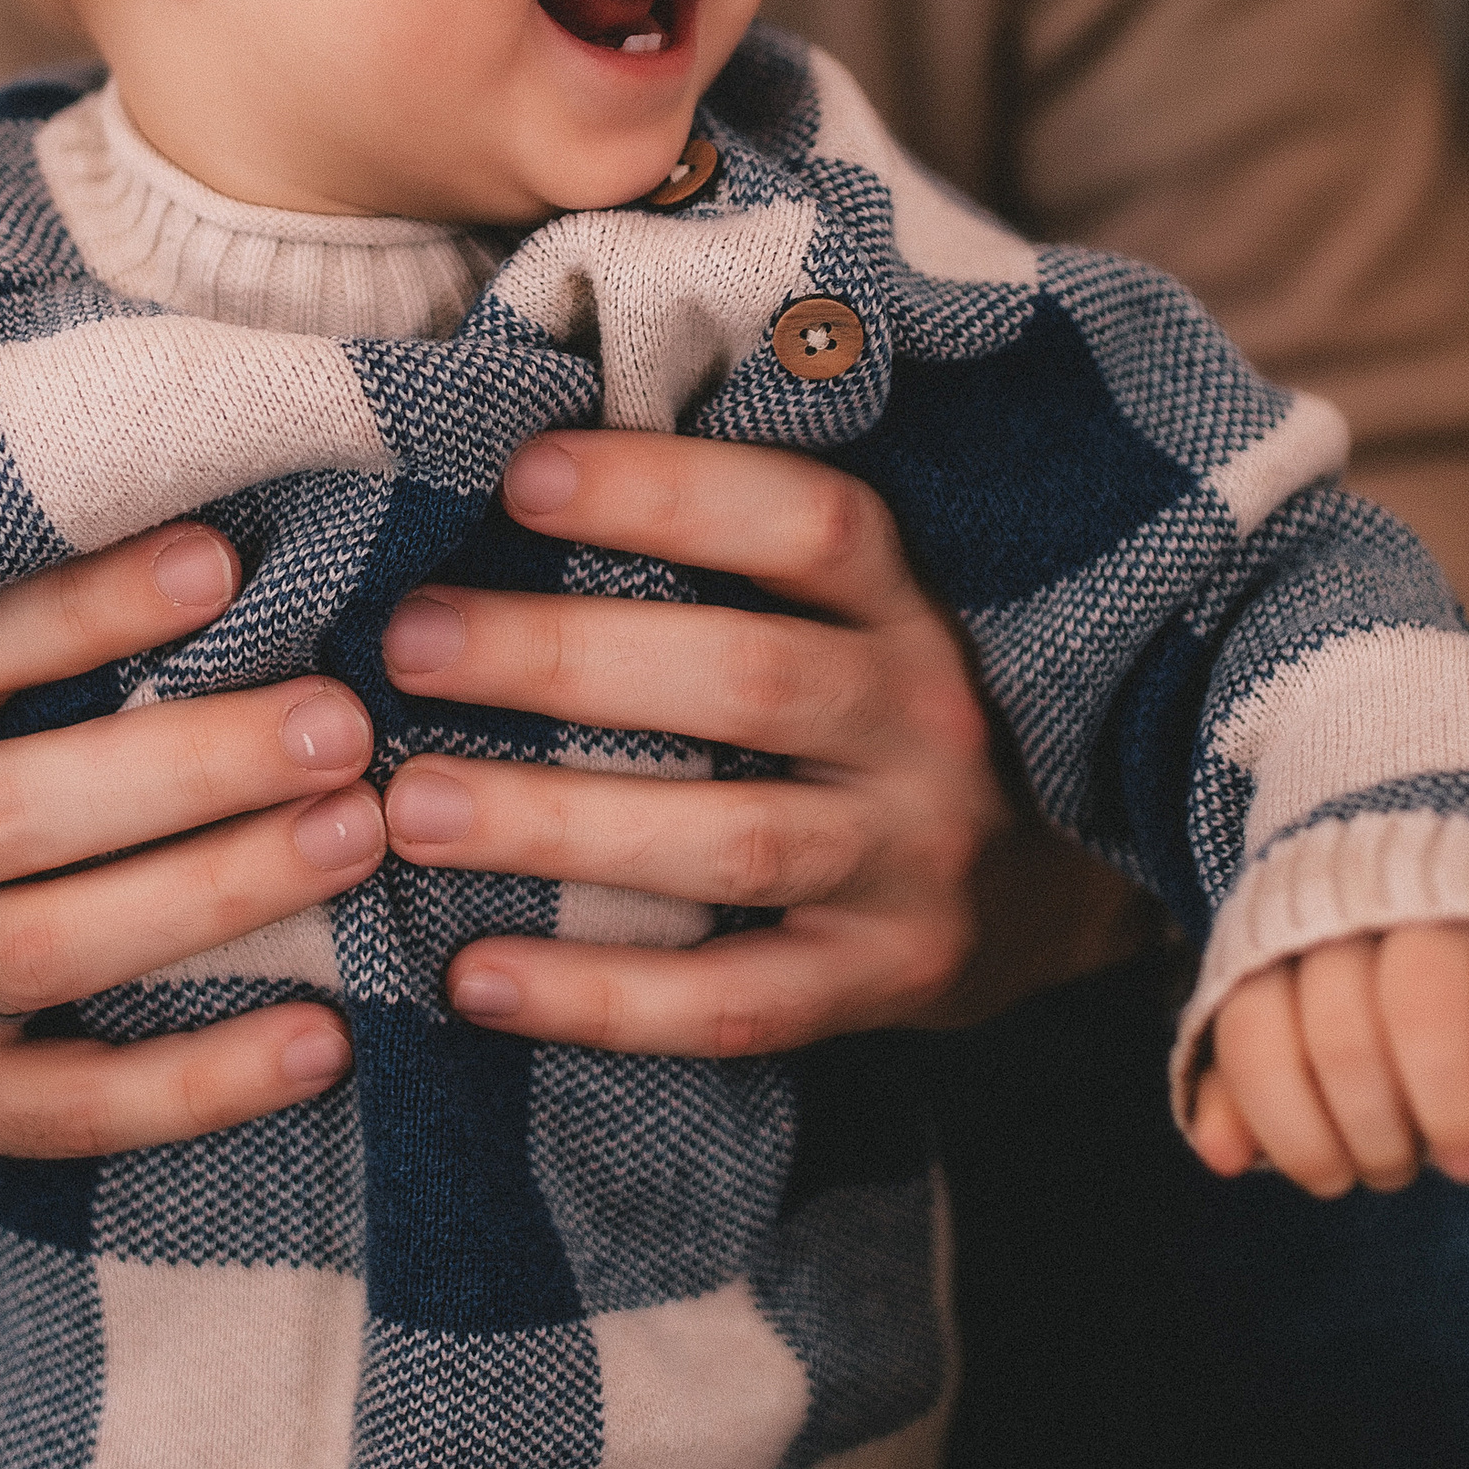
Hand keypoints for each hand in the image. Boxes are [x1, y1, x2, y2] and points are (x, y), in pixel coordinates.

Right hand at [0, 519, 383, 1168]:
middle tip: (338, 726)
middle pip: (15, 808)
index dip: (82, 608)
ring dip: (213, 890)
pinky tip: (326, 1039)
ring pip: (52, 944)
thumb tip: (240, 567)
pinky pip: (79, 1105)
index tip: (220, 563)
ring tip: (352, 838)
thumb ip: (35, 680)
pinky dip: (207, 1079)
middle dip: (190, 763)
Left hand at [377, 432, 1006, 1053]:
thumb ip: (740, 550)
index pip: (811, 525)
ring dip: (559, 826)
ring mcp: (913, 867)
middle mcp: (928, 726)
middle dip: (562, 658)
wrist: (1061, 886)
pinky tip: (476, 979)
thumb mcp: (863, 610)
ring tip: (408, 809)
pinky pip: (732, 1005)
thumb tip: (520, 463)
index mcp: (915, 606)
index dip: (670, 492)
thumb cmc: (888, 706)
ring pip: (731, 845)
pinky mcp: (882, 985)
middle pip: (746, 680)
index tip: (521, 474)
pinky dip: (601, 998)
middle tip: (407, 644)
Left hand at [1188, 920, 1468, 1195]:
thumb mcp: (1293, 1030)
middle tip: (1397, 1172)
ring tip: (1466, 1164)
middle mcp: (1354, 913)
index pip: (1256, 1035)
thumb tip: (1219, 1156)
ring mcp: (1446, 907)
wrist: (1454, 890)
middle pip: (1341, 1034)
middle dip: (1369, 1131)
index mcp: (1277, 939)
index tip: (1331, 1180)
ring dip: (1444, 1110)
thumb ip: (1247, 1088)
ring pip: (1426, 1005)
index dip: (1290, 1130)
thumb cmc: (1360, 996)